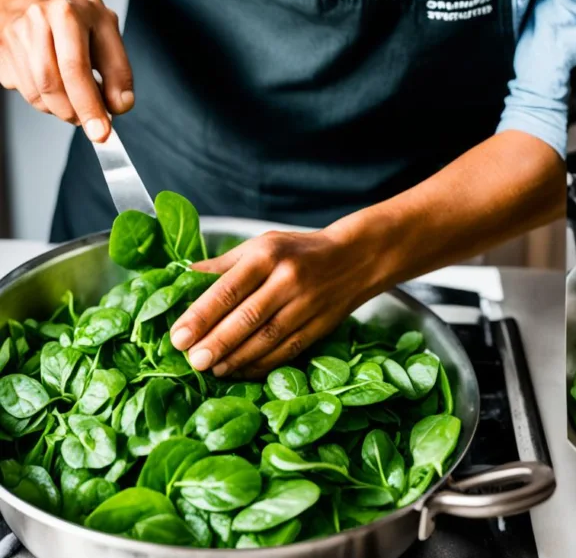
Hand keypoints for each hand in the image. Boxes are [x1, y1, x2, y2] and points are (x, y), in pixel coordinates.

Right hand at [0, 0, 132, 141]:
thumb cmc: (74, 14)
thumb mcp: (107, 31)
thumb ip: (118, 70)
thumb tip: (119, 106)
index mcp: (66, 14)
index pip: (75, 68)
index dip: (89, 105)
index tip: (102, 133)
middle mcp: (35, 22)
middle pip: (50, 84)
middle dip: (75, 114)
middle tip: (92, 124)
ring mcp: (12, 37)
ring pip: (35, 93)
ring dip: (61, 110)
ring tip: (78, 101)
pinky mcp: (0, 53)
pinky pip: (23, 91)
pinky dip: (45, 101)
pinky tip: (57, 86)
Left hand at [169, 218, 392, 378]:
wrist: (356, 258)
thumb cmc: (298, 251)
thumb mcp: (261, 245)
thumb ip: (223, 265)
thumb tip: (182, 279)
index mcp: (267, 256)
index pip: (228, 289)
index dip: (201, 316)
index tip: (178, 337)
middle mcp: (288, 280)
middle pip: (247, 318)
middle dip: (217, 343)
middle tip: (193, 361)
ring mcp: (307, 305)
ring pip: (267, 339)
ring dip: (237, 359)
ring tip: (212, 370)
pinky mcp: (320, 326)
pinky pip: (287, 351)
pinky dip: (262, 365)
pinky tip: (241, 371)